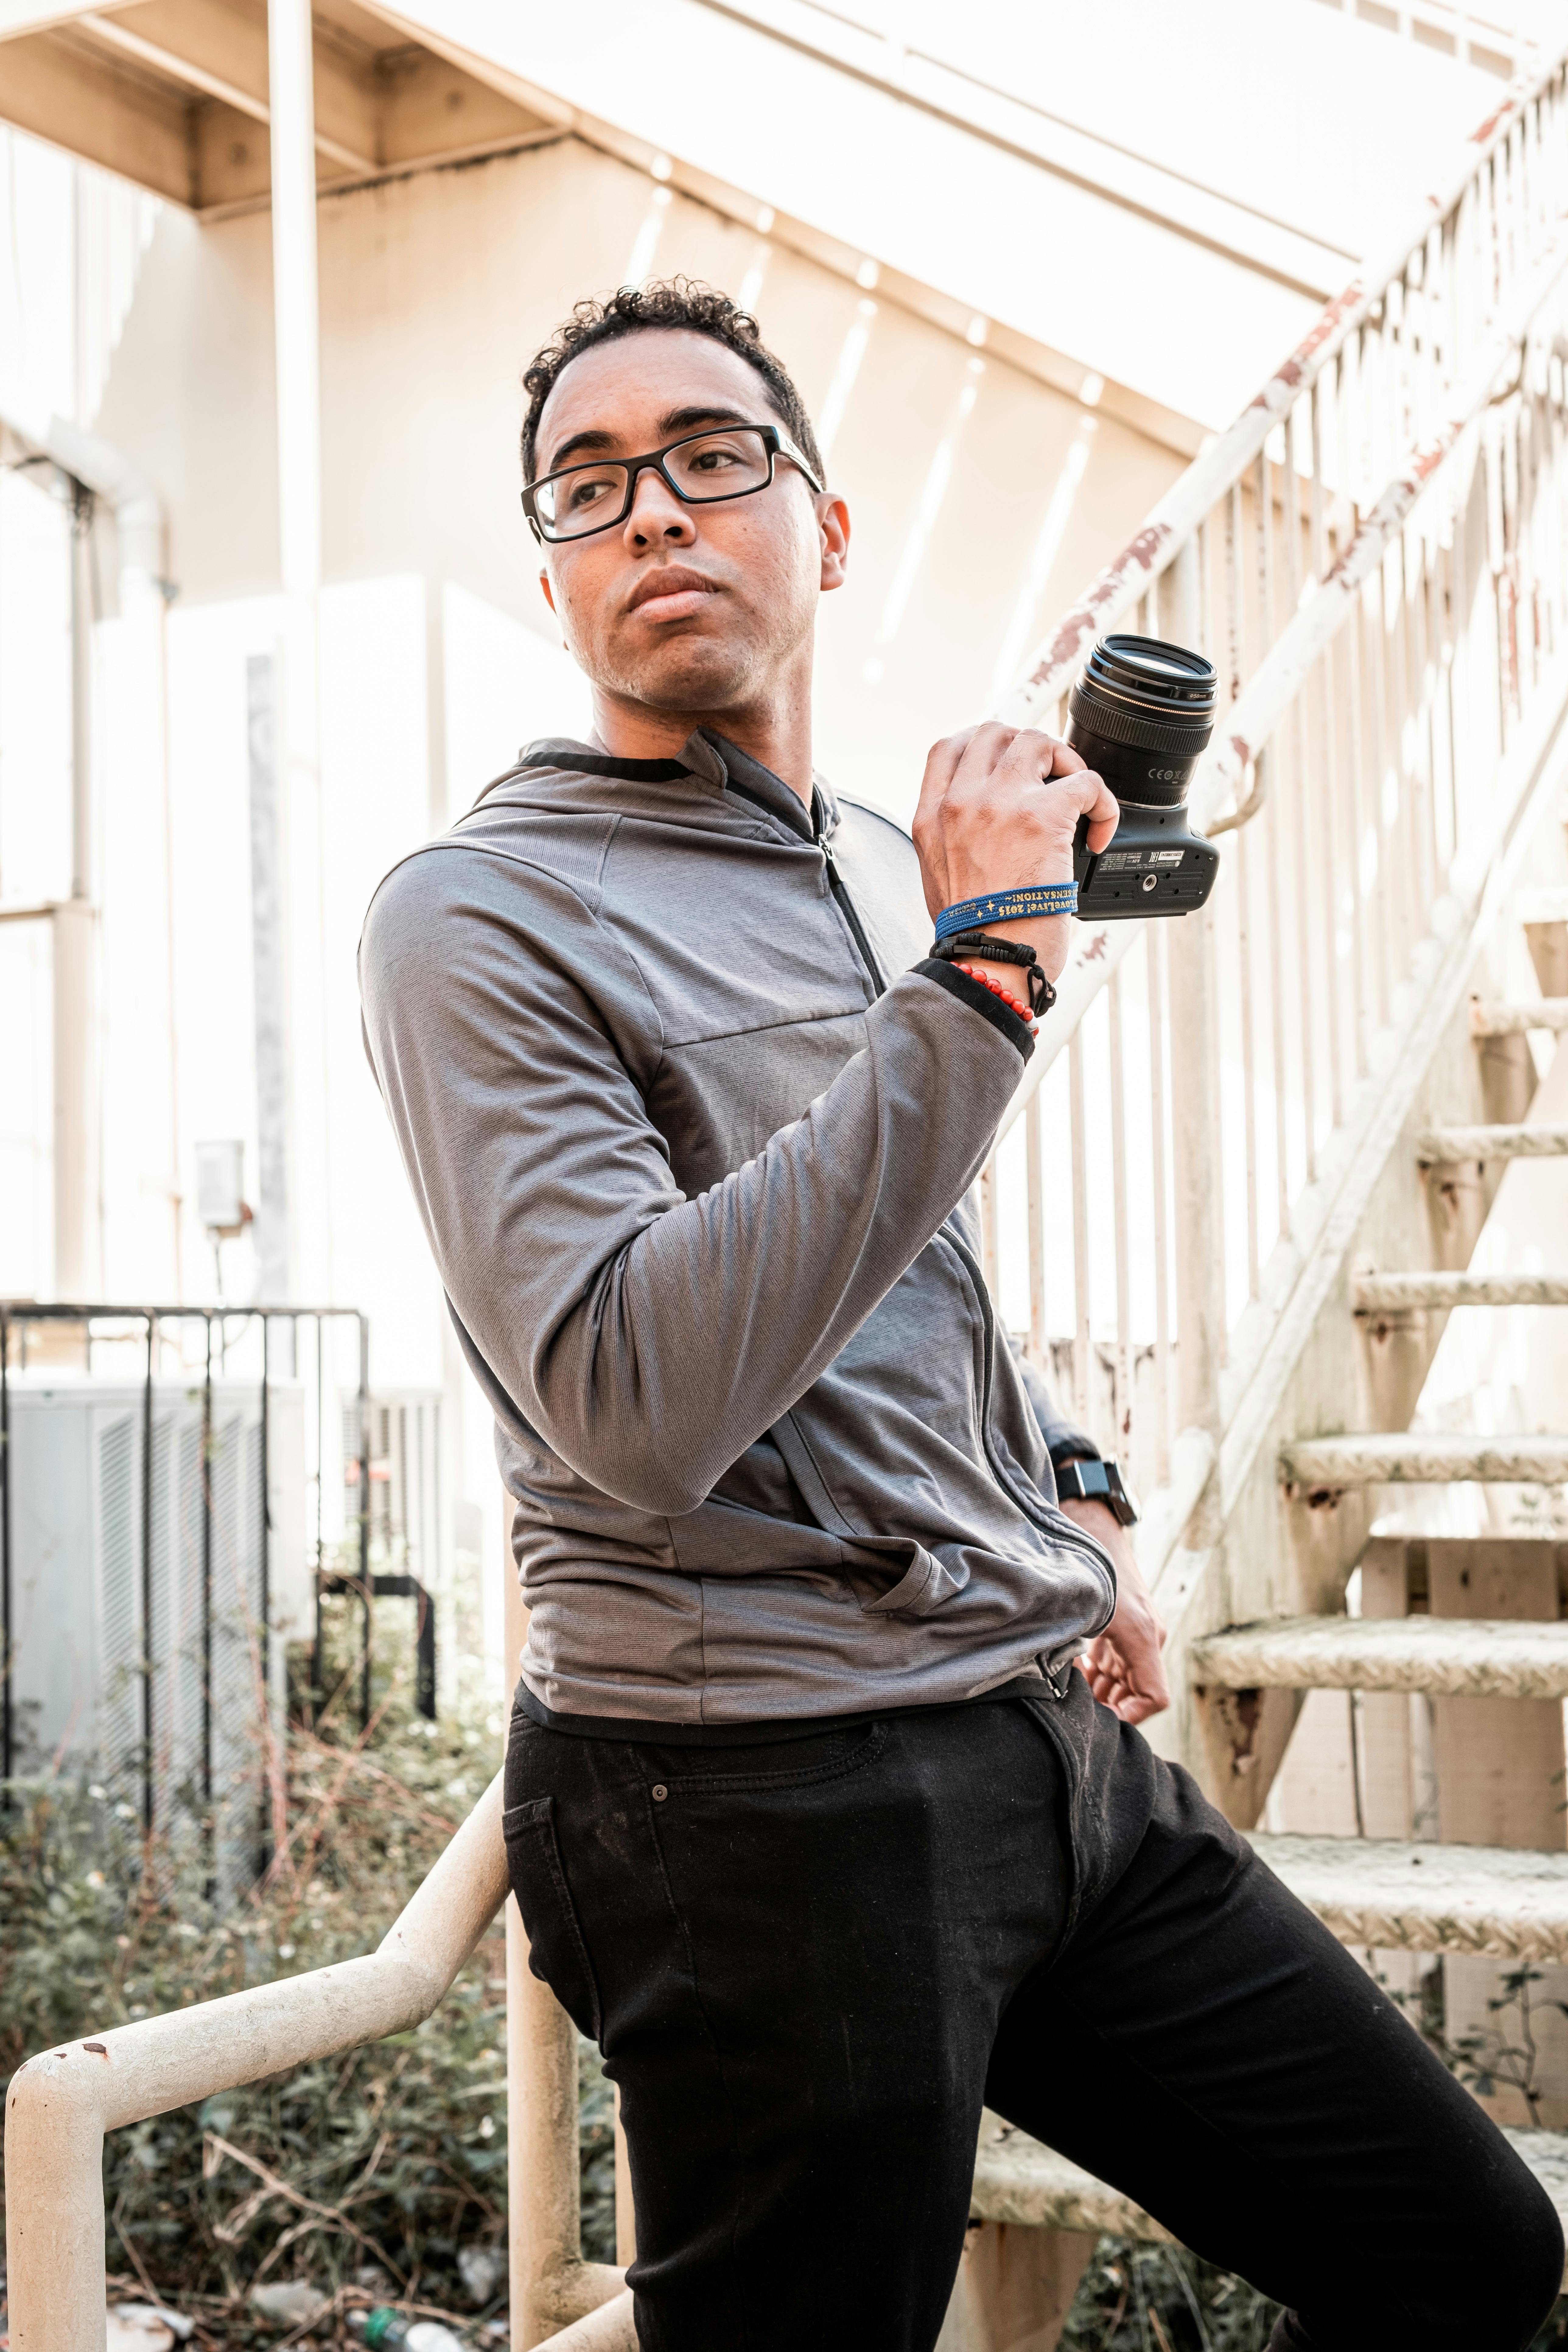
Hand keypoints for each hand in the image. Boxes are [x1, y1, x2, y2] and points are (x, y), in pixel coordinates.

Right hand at [913, 724, 1118, 984]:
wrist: (990, 963)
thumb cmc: (973, 935)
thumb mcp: (940, 878)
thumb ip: (953, 841)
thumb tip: (981, 832)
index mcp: (931, 817)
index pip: (948, 748)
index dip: (984, 744)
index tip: (1007, 761)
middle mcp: (961, 802)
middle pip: (995, 732)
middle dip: (1027, 746)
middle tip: (1048, 778)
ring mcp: (1000, 803)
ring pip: (1038, 742)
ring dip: (1064, 763)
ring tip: (1075, 799)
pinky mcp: (1043, 816)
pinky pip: (1086, 781)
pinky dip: (1102, 803)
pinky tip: (1098, 833)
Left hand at [1058, 1495, 1168, 1724]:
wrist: (1092, 1525)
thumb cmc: (1086, 1566)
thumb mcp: (1077, 1612)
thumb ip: (1070, 1652)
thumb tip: (1054, 1690)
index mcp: (1142, 1636)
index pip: (1154, 1697)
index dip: (1130, 1717)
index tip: (1101, 1720)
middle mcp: (1148, 1635)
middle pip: (1139, 1691)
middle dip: (1111, 1705)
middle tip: (1077, 1711)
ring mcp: (1139, 1627)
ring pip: (1127, 1676)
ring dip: (1103, 1689)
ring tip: (1071, 1693)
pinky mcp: (1127, 1621)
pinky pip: (1120, 1658)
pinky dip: (1099, 1669)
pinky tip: (1073, 1668)